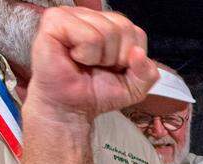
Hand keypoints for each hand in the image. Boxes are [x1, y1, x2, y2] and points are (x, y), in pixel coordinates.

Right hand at [28, 7, 157, 122]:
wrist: (71, 108)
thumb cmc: (96, 92)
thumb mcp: (135, 87)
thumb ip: (148, 72)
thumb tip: (138, 53)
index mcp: (107, 23)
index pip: (136, 32)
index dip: (129, 57)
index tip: (112, 68)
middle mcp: (89, 15)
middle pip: (123, 27)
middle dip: (116, 57)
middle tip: (97, 67)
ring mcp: (70, 15)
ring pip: (107, 31)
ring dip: (100, 57)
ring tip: (84, 63)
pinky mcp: (54, 22)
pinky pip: (88, 36)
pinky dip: (86, 54)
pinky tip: (73, 58)